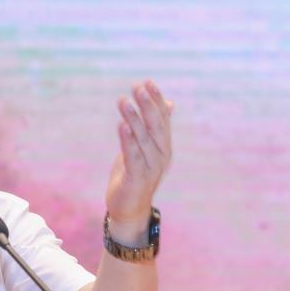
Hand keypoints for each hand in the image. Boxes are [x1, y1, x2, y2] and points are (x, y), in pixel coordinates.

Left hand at [105, 80, 172, 239]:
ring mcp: (151, 168)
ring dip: (133, 118)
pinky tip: (121, 125)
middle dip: (147, 105)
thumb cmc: (135, 175)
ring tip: (124, 101)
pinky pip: (133, 156)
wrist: (129, 209)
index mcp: (164, 146)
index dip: (156, 100)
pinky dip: (128, 140)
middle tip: (137, 86)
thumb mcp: (145, 147)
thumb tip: (168, 103)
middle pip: (155, 126)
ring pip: (143, 139)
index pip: (162, 119)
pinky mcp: (137, 178)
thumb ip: (155, 127)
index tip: (147, 82)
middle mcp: (162, 155)